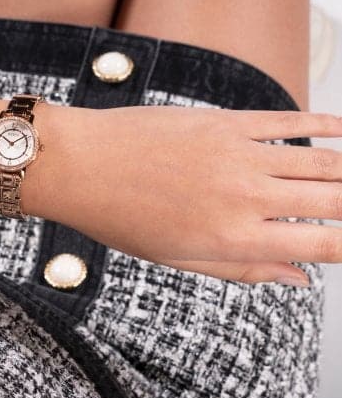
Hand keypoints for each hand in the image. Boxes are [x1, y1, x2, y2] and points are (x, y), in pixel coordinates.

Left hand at [0, 99, 341, 285]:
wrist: (80, 165)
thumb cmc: (120, 219)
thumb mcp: (177, 258)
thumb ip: (243, 269)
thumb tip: (300, 278)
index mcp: (236, 239)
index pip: (325, 245)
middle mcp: (248, 197)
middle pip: (334, 200)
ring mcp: (240, 154)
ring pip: (323, 160)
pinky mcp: (226, 121)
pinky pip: (288, 119)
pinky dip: (324, 125)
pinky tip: (340, 129)